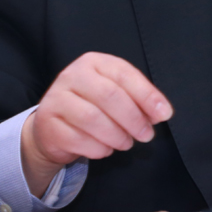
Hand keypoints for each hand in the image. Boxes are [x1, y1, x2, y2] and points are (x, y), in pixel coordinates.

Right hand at [20, 52, 173, 197]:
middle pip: (110, 96)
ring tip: (126, 143)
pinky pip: (78, 139)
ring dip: (116, 136)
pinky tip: (106, 149)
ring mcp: (57, 98)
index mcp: (94, 62)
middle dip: (133, 118)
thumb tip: (161, 112)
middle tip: (146, 135)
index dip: (147, 95)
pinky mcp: (47, 123)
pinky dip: (98, 149)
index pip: (124, 74)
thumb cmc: (91, 105)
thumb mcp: (115, 94)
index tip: (164, 114)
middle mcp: (72, 75)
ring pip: (93, 119)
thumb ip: (138, 100)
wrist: (53, 124)